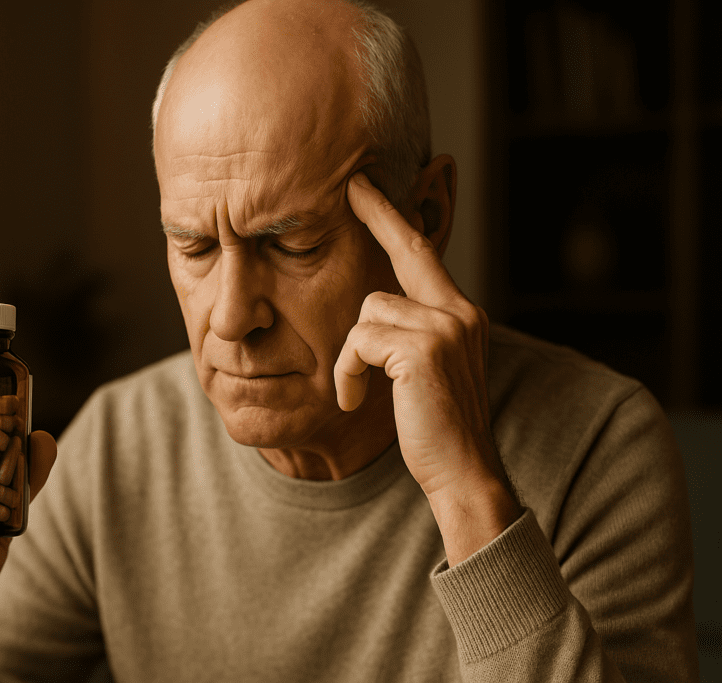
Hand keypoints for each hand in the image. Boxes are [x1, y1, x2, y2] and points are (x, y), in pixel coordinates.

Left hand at [335, 171, 520, 564]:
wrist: (462, 473)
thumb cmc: (435, 427)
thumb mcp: (427, 371)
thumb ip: (412, 333)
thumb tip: (376, 308)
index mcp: (460, 315)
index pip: (424, 254)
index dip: (396, 219)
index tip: (370, 189)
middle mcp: (460, 311)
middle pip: (407, 252)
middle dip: (379, 215)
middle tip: (352, 186)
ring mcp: (446, 327)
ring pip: (369, 310)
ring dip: (350, 355)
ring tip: (356, 390)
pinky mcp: (424, 349)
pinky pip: (359, 340)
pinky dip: (346, 371)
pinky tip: (353, 399)